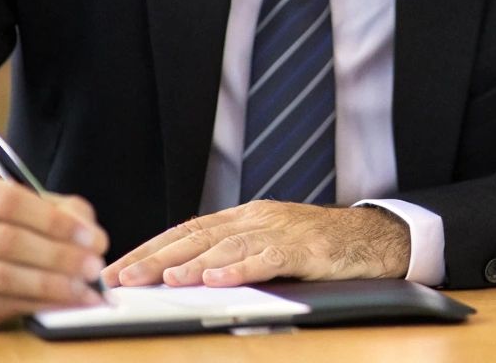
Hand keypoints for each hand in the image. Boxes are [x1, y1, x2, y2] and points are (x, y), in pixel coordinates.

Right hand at [0, 171, 107, 328]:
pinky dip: (41, 303)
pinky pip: (3, 304)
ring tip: (86, 288)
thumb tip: (95, 241)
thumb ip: (64, 211)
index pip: (11, 203)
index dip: (55, 222)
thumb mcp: (24, 200)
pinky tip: (67, 302)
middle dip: (59, 256)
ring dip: (53, 285)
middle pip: (8, 242)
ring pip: (5, 277)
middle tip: (94, 267)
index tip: (92, 238)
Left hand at [102, 201, 408, 288]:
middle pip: (199, 236)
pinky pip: (268, 258)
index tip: (117, 269)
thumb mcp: (271, 244)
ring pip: (229, 246)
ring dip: (193, 264)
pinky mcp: (306, 248)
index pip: (188, 229)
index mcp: (247, 215)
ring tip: (163, 280)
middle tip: (122, 277)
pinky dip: (240, 269)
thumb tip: (182, 276)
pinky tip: (217, 280)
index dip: (150, 248)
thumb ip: (234, 253)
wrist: (377, 238)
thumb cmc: (321, 246)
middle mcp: (259, 218)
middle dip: (157, 257)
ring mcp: (283, 230)